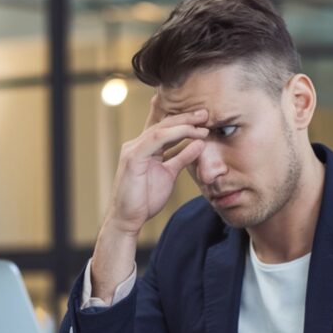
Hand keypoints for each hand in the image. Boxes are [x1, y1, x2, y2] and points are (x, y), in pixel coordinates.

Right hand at [105, 98, 208, 235]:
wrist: (127, 219)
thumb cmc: (145, 200)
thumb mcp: (169, 174)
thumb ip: (181, 158)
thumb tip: (198, 144)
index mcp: (144, 149)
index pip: (164, 129)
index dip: (183, 121)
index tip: (202, 119)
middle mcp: (137, 145)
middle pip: (164, 125)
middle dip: (185, 118)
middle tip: (205, 113)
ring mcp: (133, 150)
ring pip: (161, 129)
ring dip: (184, 124)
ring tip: (202, 122)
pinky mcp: (133, 158)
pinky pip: (156, 140)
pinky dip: (175, 135)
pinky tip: (192, 134)